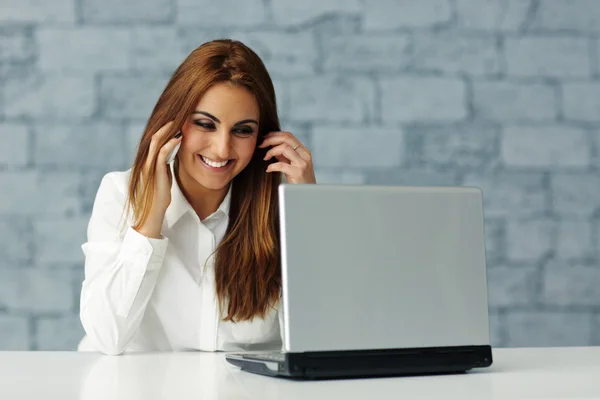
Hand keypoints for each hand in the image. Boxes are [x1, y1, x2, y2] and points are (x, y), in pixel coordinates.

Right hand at [138, 121, 181, 237]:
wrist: (152, 214)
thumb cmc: (159, 198)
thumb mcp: (162, 178)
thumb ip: (164, 166)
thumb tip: (171, 156)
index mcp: (149, 162)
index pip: (156, 141)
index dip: (165, 130)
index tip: (176, 121)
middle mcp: (147, 161)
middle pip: (155, 137)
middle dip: (166, 126)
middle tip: (178, 115)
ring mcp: (149, 166)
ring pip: (157, 142)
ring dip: (168, 131)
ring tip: (178, 121)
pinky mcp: (154, 173)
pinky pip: (161, 154)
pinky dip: (170, 144)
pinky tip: (178, 137)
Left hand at [259, 131, 315, 183]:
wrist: (308, 194)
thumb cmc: (299, 180)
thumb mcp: (292, 164)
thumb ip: (284, 154)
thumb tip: (271, 145)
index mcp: (304, 151)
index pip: (288, 135)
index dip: (274, 134)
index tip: (264, 137)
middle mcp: (305, 154)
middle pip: (286, 138)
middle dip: (270, 139)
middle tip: (261, 144)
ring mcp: (302, 163)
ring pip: (284, 148)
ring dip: (271, 151)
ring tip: (265, 157)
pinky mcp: (297, 172)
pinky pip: (281, 165)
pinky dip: (272, 166)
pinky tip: (268, 169)